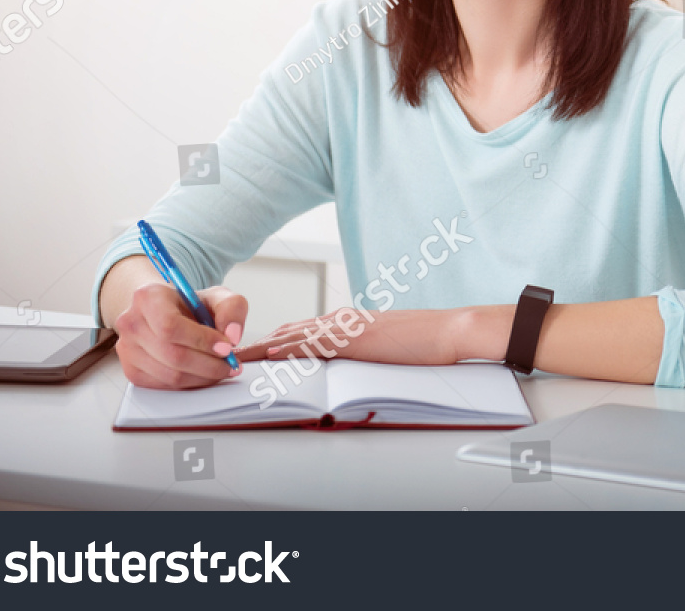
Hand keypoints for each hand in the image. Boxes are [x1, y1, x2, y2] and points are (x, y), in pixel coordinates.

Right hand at [111, 282, 246, 389]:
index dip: (202, 340)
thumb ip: (232, 308)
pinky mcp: (131, 370)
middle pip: (172, 354)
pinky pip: (164, 386)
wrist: (164, 312)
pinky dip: (190, 384)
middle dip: (209, 364)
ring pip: (170, 375)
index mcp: (148, 297)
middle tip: (231, 363)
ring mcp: (127, 349)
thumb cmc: (188, 304)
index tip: (227, 347)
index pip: (171, 325)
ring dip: (203, 377)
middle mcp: (131, 322)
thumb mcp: (217, 296)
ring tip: (222, 369)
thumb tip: (232, 334)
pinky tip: (203, 374)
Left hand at [236, 308, 480, 367]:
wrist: (451, 330)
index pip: (304, 329)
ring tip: (238, 354)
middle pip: (292, 330)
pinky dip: (289, 348)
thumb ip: (364, 349)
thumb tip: (350, 364)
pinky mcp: (357, 340)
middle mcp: (345, 320)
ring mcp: (349, 328)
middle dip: (262, 342)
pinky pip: (315, 345)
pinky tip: (271, 352)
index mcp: (352, 321)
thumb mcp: (388, 344)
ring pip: (296, 335)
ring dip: (266, 346)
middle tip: (232, 351)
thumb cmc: (427, 340)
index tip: (256, 348)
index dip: (278, 339)